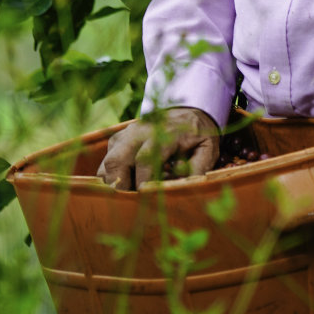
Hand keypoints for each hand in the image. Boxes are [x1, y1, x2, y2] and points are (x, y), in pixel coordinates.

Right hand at [96, 107, 219, 189]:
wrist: (186, 112)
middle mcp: (140, 132)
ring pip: (107, 163)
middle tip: (130, 202)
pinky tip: (128, 184)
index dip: (142, 180)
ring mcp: (126, 135)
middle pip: (117, 160)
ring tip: (130, 194)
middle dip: (119, 185)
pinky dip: (112, 177)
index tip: (144, 196)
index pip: (145, 158)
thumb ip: (198, 167)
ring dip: (114, 183)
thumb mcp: (207, 148)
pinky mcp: (118, 139)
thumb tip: (182, 185)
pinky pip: (106, 162)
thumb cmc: (198, 135)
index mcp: (164, 133)